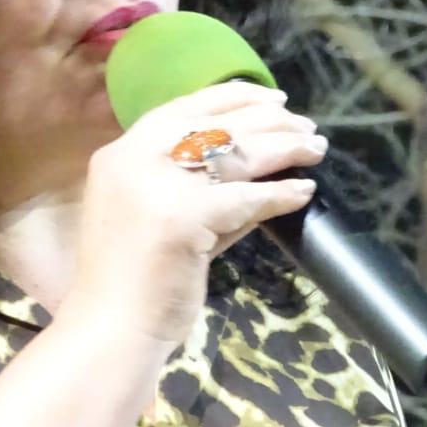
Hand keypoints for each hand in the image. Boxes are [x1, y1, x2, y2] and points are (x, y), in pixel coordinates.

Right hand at [67, 82, 324, 344]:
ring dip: (284, 147)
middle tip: (305, 125)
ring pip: (236, 152)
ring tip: (314, 148)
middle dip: (269, 120)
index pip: (183, 107)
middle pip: (216, 124)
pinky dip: (281, 193)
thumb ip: (198, 190)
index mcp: (121, 153)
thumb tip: (257, 171)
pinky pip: (248, 197)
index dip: (233, 97)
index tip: (272, 99)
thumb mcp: (158, 217)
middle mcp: (135, 158)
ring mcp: (158, 184)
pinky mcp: (185, 215)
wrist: (111, 328)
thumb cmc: (131, 281)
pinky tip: (303, 191)